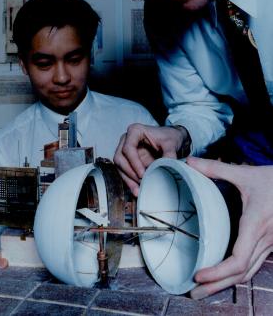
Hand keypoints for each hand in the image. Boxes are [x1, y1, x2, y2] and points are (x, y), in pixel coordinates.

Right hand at [114, 124, 186, 195]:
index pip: (128, 148)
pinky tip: (137, 190)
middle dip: (129, 173)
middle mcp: (127, 139)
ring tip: (138, 190)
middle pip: (120, 158)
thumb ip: (170, 153)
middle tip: (141, 182)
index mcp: (135, 131)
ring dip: (128, 179)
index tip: (142, 173)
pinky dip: (130, 182)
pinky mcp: (128, 160)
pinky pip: (124, 172)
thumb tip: (169, 165)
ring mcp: (125, 150)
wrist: (171, 139)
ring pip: (119, 167)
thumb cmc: (168, 137)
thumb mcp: (171, 143)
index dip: (134, 162)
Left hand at [186, 157, 272, 298]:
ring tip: (205, 289)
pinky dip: (238, 274)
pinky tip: (224, 275)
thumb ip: (216, 168)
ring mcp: (270, 243)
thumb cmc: (272, 179)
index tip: (199, 275)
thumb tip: (190, 162)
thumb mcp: (244, 173)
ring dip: (227, 283)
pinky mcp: (271, 243)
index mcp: (256, 224)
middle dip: (216, 286)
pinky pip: (254, 264)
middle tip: (194, 292)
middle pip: (241, 273)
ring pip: (249, 272)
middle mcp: (264, 238)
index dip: (218, 272)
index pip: (238, 259)